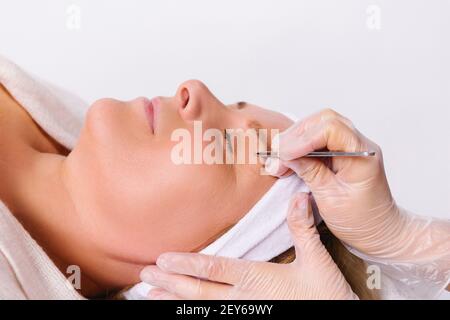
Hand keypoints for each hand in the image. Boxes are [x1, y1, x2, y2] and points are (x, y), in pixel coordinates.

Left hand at [140, 193, 356, 299]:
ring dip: (175, 301)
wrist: (339, 319)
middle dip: (170, 284)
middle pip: (200, 290)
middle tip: (144, 277)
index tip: (162, 261)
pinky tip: (181, 310)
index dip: (186, 265)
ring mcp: (246, 312)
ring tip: (150, 296)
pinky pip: (216, 318)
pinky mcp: (252, 318)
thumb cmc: (327, 296)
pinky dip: (195, 313)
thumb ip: (302, 230)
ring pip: (203, 308)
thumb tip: (298, 197)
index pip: (214, 269)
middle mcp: (245, 297)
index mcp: (257, 279)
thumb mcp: (317, 261)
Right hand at [265, 109, 400, 257]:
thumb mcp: (331, 199)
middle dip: (295, 136)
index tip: (283, 155)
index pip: (331, 129)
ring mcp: (349, 145)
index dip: (303, 138)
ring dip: (294, 139)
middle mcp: (358, 144)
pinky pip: (317, 137)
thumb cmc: (360, 220)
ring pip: (317, 126)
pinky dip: (299, 145)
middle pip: (322, 121)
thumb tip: (287, 156)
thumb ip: (310, 173)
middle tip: (275, 156)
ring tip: (278, 159)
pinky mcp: (340, 151)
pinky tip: (286, 158)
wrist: (377, 230)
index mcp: (362, 155)